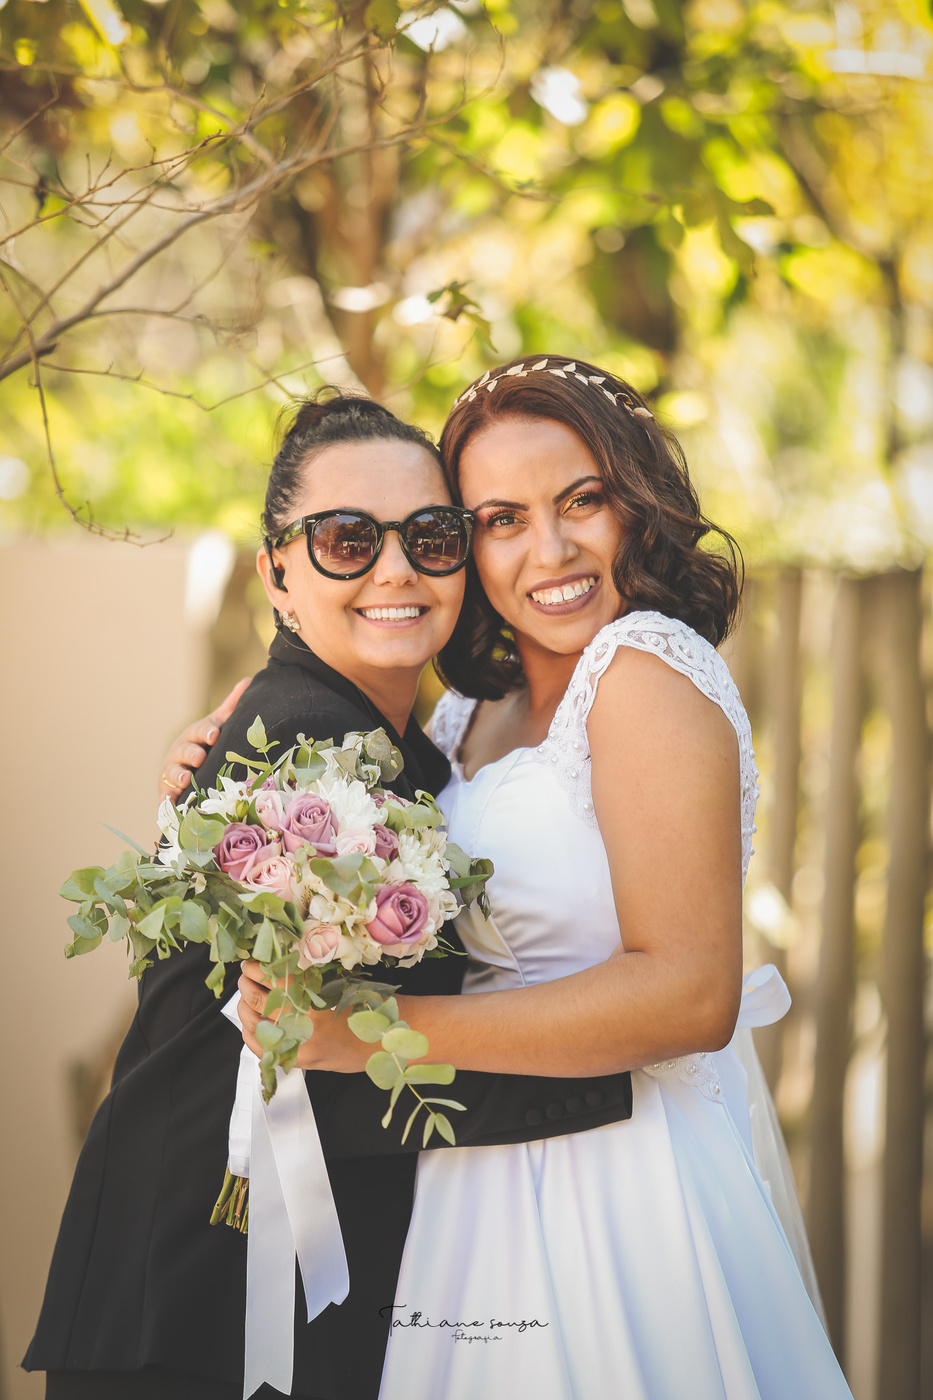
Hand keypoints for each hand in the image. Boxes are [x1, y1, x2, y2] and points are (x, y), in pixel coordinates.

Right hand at [158, 677, 250, 800]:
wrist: (190, 770)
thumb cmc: (209, 745)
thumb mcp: (219, 726)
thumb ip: (231, 707)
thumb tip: (248, 681)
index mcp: (194, 736)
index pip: (199, 731)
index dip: (205, 733)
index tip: (214, 735)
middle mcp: (179, 753)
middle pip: (183, 752)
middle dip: (190, 754)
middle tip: (200, 757)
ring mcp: (172, 773)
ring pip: (171, 773)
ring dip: (177, 776)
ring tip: (186, 780)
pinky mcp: (168, 793)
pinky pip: (165, 798)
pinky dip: (166, 801)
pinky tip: (169, 803)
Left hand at [237, 961, 369, 1072]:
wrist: (382, 1039)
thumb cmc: (365, 1006)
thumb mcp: (339, 983)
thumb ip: (310, 977)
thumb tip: (282, 963)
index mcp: (312, 997)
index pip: (272, 978)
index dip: (255, 969)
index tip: (250, 963)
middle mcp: (301, 1022)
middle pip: (257, 1000)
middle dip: (246, 985)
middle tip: (245, 976)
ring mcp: (298, 1044)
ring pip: (255, 1025)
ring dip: (244, 1008)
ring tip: (245, 998)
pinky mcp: (299, 1060)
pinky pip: (264, 1050)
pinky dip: (252, 1036)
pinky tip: (251, 1025)